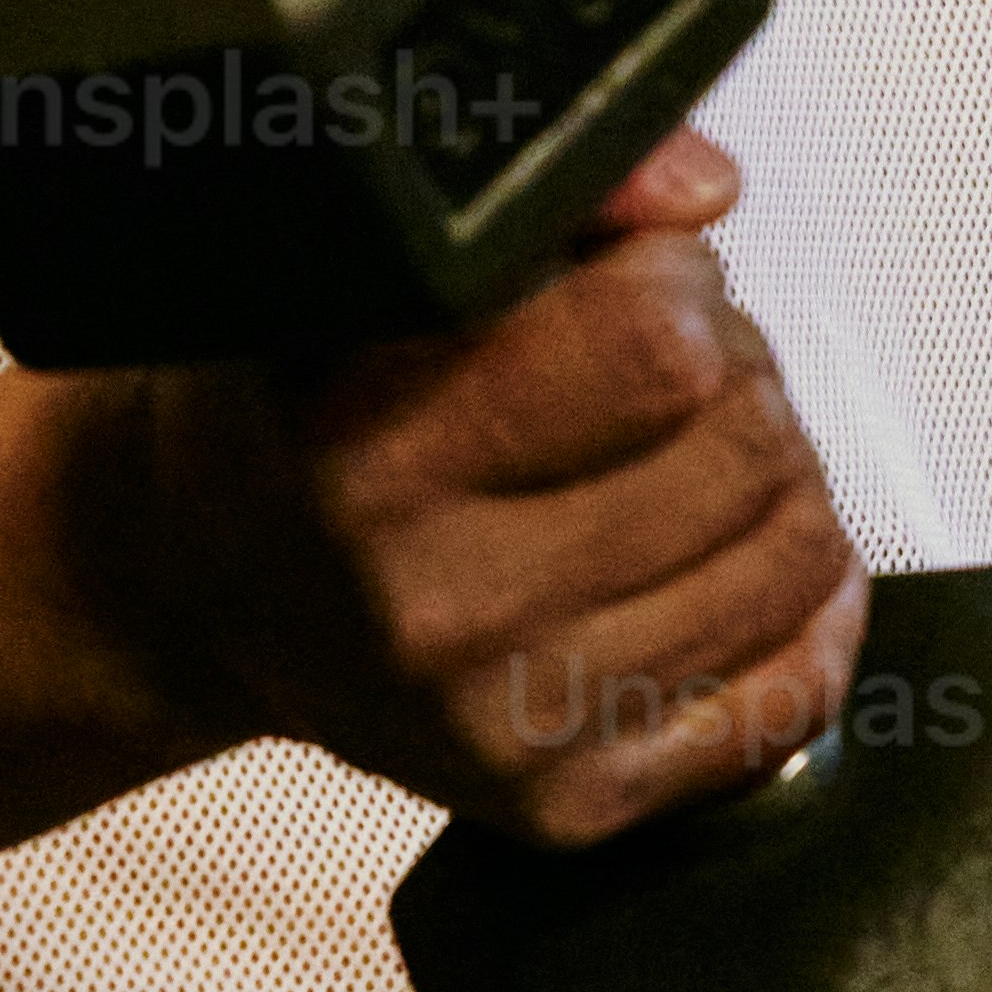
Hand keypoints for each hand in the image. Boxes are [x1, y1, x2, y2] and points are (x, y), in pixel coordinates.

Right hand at [124, 129, 868, 847]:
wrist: (195, 584)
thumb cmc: (296, 410)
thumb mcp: (371, 262)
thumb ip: (550, 188)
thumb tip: (702, 192)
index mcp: (367, 447)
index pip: (656, 347)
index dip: (678, 283)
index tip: (641, 278)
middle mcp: (432, 604)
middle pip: (745, 446)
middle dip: (733, 371)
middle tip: (662, 365)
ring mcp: (505, 721)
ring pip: (793, 557)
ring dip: (773, 475)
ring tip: (684, 449)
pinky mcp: (568, 802)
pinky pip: (796, 690)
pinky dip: (797, 603)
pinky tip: (724, 551)